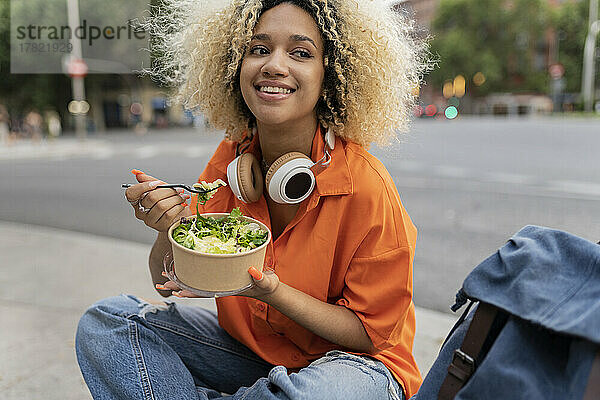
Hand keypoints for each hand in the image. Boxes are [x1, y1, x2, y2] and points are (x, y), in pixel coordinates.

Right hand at [125, 169, 191, 231]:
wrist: (178, 217)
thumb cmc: (168, 202)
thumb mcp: (160, 188)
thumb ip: (150, 181)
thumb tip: (139, 174)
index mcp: (137, 200)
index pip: (131, 193)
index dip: (143, 186)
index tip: (157, 183)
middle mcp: (141, 211)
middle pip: (151, 197)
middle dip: (168, 191)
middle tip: (177, 189)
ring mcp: (149, 220)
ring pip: (161, 206)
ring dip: (175, 199)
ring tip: (181, 197)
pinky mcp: (160, 226)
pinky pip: (169, 214)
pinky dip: (178, 207)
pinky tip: (181, 205)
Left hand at [156, 267, 279, 298]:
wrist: (269, 288)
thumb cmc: (267, 286)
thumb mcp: (266, 282)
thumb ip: (261, 278)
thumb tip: (254, 271)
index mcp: (226, 288)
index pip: (205, 292)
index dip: (190, 292)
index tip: (176, 292)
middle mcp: (219, 285)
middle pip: (194, 287)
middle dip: (177, 285)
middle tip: (160, 281)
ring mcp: (219, 280)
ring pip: (195, 281)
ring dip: (180, 279)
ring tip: (164, 276)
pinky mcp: (221, 274)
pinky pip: (202, 274)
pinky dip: (191, 271)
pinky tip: (183, 267)